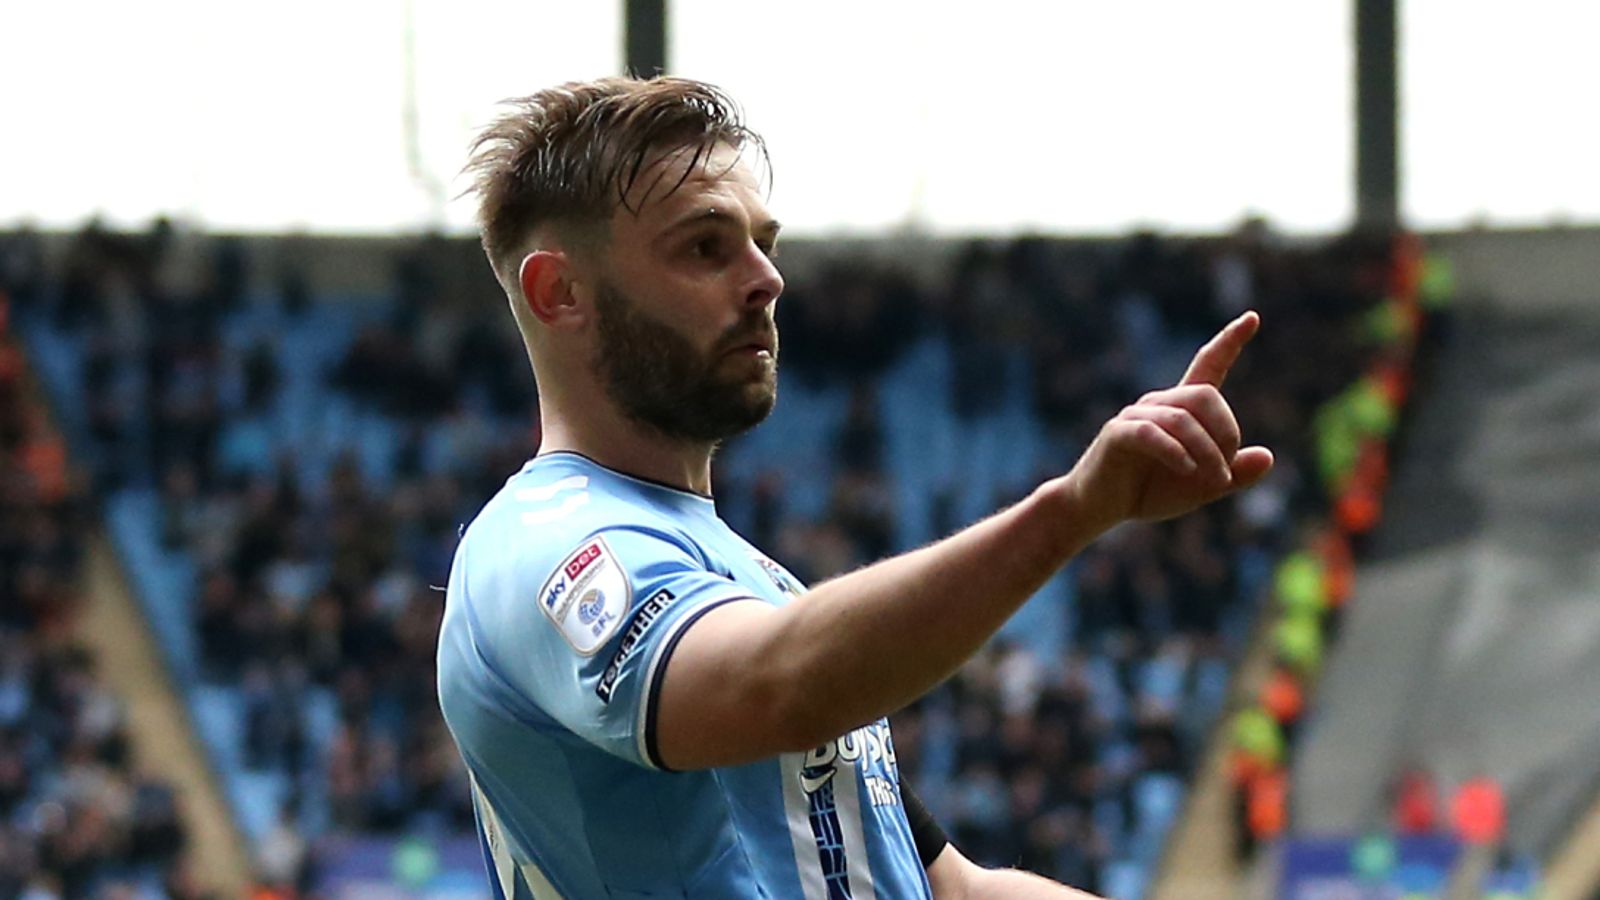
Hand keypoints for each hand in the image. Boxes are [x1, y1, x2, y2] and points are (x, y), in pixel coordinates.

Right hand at [1059, 311, 1274, 531]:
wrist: (1098, 508)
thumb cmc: (1148, 491)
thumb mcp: (1201, 488)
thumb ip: (1234, 474)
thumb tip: (1267, 457)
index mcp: (1181, 409)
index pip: (1208, 364)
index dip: (1230, 341)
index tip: (1253, 317)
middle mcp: (1158, 403)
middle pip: (1205, 395)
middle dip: (1226, 433)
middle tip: (1224, 471)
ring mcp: (1136, 416)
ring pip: (1183, 418)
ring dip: (1207, 452)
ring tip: (1213, 482)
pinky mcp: (1118, 434)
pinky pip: (1153, 433)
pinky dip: (1176, 453)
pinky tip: (1186, 471)